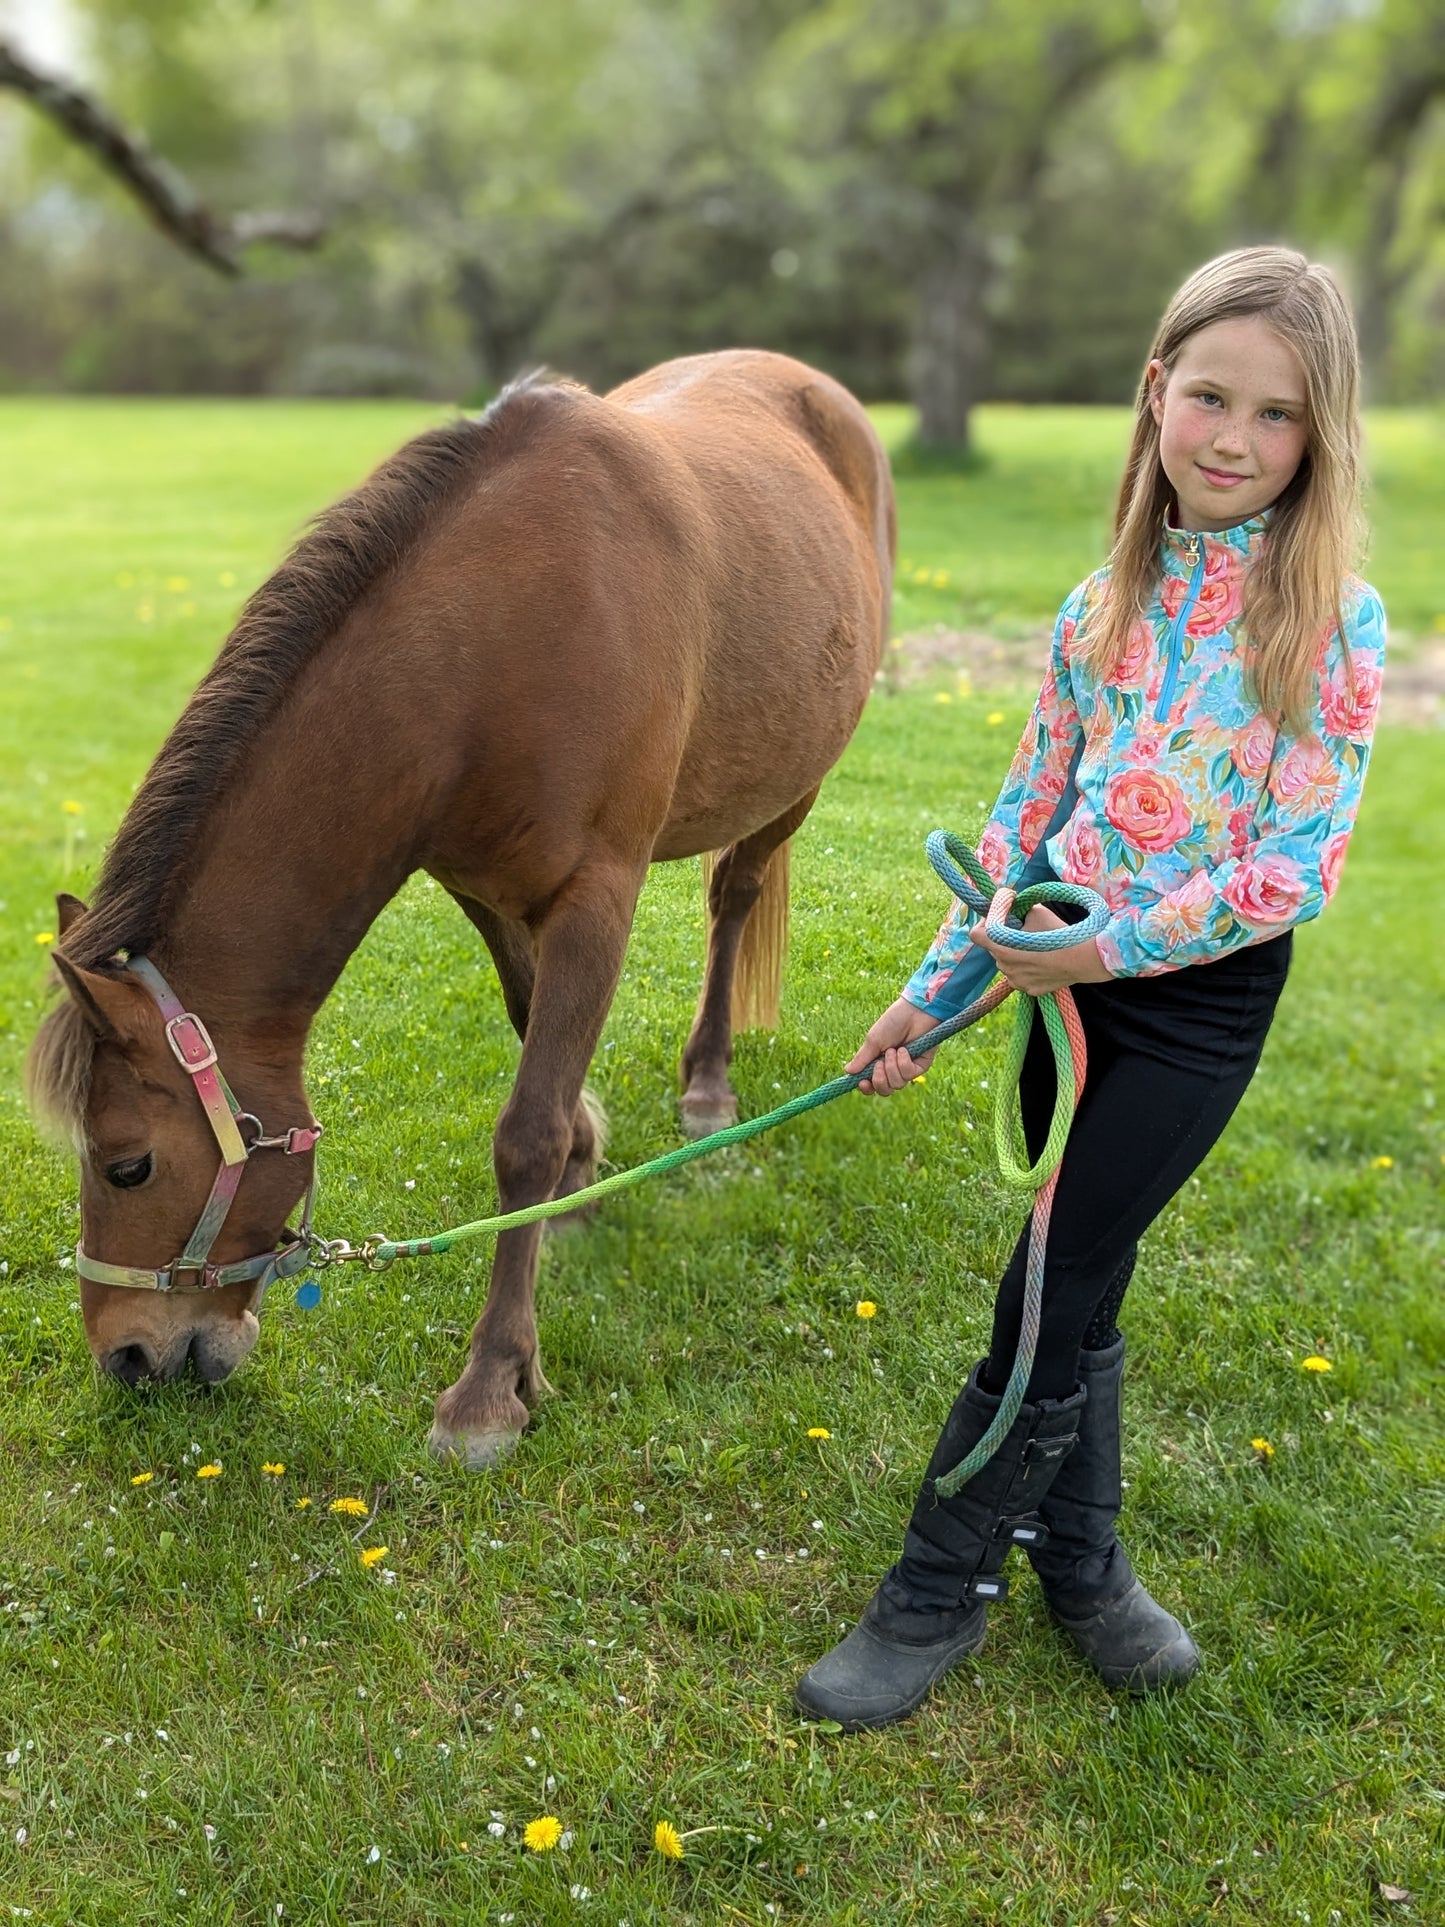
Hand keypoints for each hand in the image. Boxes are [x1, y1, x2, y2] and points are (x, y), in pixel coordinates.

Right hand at [846, 996, 940, 1095]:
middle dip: (879, 1080)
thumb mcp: (874, 1041)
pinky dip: (903, 1062)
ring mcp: (907, 1068)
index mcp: (879, 1063)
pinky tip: (904, 1049)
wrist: (913, 1011)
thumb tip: (847, 1071)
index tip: (862, 1082)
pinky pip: (909, 1075)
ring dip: (891, 1067)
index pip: (872, 1084)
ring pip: (897, 1084)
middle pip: (885, 1090)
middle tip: (879, 1064)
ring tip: (893, 1050)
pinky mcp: (921, 1066)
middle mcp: (893, 1068)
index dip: (867, 1088)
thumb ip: (862, 1058)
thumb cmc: (892, 1022)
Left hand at [969, 902, 1113, 995]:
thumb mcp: (1035, 911)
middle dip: (1005, 939)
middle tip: (1025, 931)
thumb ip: (1017, 908)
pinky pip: (1023, 977)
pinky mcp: (1029, 991)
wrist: (1082, 959)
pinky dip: (1028, 970)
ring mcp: (1016, 981)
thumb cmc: (1057, 932)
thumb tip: (1009, 903)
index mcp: (1000, 946)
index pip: (975, 934)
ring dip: (1016, 955)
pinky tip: (1045, 963)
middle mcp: (1003, 967)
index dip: (984, 923)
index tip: (1000, 919)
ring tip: (1038, 948)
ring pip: (1009, 964)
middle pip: (995, 948)